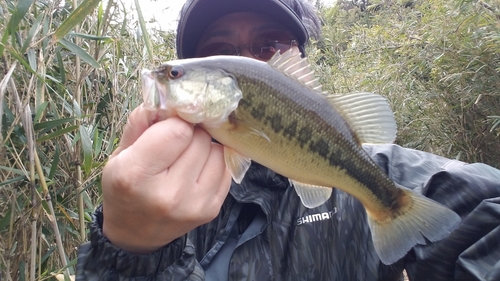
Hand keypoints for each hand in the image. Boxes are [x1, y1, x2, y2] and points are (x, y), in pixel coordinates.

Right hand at [101, 105, 231, 253]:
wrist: (136, 233)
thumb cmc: (125, 187)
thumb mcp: (121, 154)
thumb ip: (141, 122)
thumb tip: (168, 96)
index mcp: (137, 175)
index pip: (178, 130)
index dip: (176, 121)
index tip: (169, 124)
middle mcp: (169, 194)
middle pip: (200, 139)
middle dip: (190, 132)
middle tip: (177, 141)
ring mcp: (194, 204)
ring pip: (217, 151)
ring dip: (205, 147)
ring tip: (186, 156)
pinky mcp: (211, 210)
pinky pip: (225, 169)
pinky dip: (214, 162)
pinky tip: (197, 169)